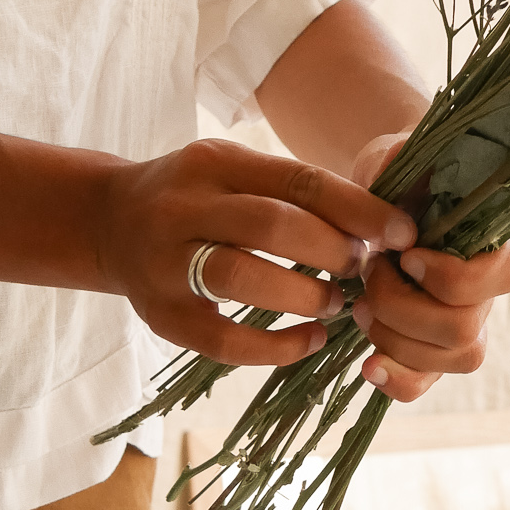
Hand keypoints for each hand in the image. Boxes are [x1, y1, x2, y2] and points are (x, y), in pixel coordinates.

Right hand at [95, 139, 415, 365]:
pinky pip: (223, 341)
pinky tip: (310, 341)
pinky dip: (276, 347)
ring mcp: (165, 263)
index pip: (298, 180)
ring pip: (243, 279)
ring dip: (304, 296)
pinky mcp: (160, 315)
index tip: (402, 233)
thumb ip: (295, 192)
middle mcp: (183, 206)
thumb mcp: (236, 171)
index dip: (358, 208)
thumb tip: (380, 224)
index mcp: (215, 162)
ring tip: (335, 304)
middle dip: (332, 251)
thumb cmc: (198, 197)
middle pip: (272, 226)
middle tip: (361, 269)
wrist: (107, 221)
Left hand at [348, 133, 509, 401]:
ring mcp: (462, 326)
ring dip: (395, 341)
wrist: (386, 199)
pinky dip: (397, 382)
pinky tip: (368, 365)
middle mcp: (487, 292)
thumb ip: (399, 160)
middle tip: (371, 274)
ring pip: (450, 361)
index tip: (405, 254)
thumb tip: (391, 174)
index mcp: (493, 242)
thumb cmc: (401, 176)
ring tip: (361, 307)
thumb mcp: (398, 156)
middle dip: (404, 308)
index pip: (498, 277)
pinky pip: (426, 385)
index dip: (446, 276)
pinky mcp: (431, 350)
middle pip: (465, 330)